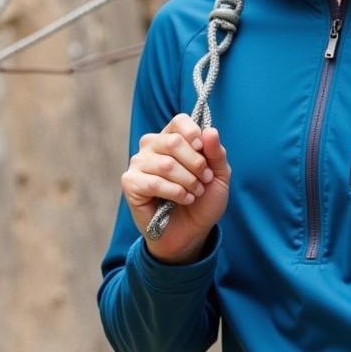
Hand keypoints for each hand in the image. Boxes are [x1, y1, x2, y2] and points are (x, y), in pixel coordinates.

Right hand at [121, 113, 230, 263]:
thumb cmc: (203, 199)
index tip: (203, 150)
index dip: (193, 134)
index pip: (179, 121)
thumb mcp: (219, 175)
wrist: (193, 230)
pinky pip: (153, 182)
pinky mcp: (130, 183)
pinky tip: (183, 199)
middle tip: (205, 180)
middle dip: (196, 164)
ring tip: (195, 193)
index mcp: (173, 138)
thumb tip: (210, 131)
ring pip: (166, 164)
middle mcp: (152, 146)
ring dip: (188, 182)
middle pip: (173, 141)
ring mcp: (138, 163)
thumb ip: (216, 153)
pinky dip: (175, 193)